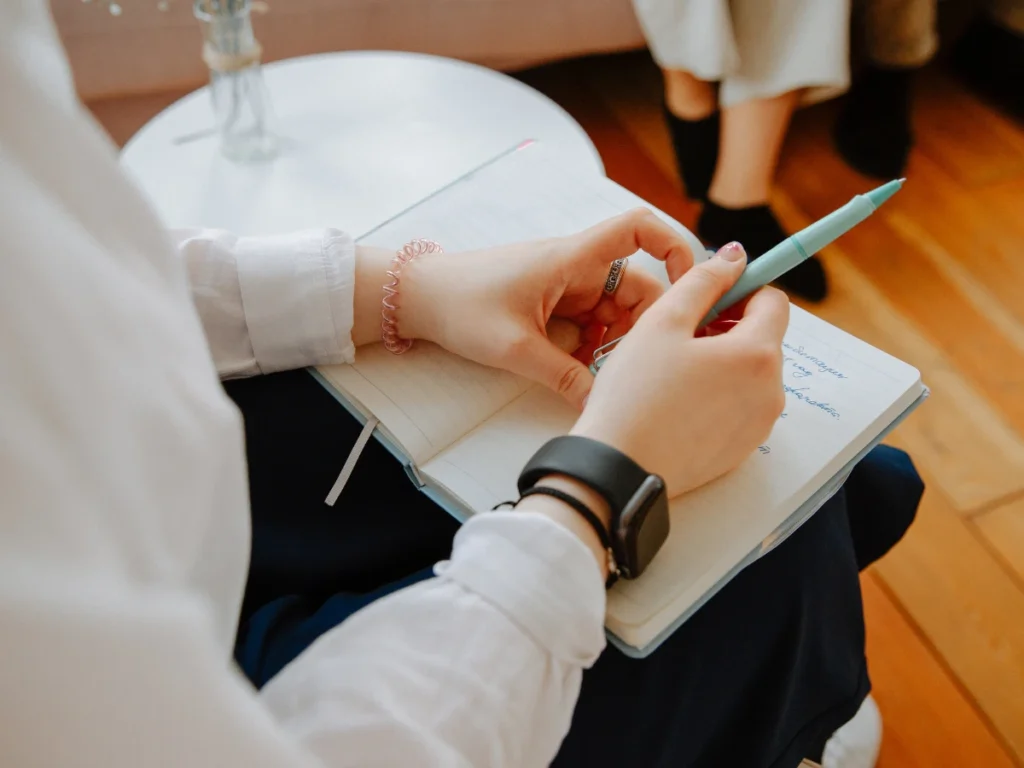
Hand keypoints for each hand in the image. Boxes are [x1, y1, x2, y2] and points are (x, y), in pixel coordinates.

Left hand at [395, 209, 693, 408]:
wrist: (417, 298)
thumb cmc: (460, 305)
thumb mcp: (515, 348)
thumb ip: (563, 376)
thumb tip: (600, 404)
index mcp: (572, 258)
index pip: (638, 229)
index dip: (674, 246)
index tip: (690, 285)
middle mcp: (576, 266)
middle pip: (637, 286)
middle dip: (641, 325)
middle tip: (631, 364)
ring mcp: (565, 285)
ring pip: (614, 310)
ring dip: (614, 341)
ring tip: (597, 372)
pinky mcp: (553, 304)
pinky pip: (590, 323)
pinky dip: (592, 346)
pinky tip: (578, 370)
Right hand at [571, 243, 789, 496]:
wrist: (618, 467)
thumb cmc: (634, 394)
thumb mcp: (663, 321)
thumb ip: (704, 280)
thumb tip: (735, 256)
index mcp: (757, 354)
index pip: (773, 301)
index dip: (740, 289)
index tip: (708, 296)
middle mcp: (770, 391)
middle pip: (763, 338)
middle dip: (729, 327)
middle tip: (679, 335)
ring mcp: (759, 425)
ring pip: (750, 374)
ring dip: (722, 361)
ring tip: (674, 370)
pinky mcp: (742, 449)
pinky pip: (739, 406)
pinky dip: (718, 395)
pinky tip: (678, 401)